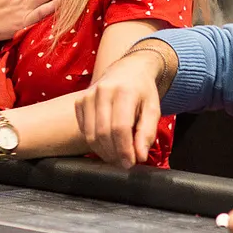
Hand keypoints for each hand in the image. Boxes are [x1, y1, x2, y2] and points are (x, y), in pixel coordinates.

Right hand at [75, 47, 164, 166]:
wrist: (127, 69)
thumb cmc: (142, 92)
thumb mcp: (153, 109)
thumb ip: (148, 133)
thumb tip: (140, 156)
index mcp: (124, 91)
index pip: (120, 127)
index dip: (124, 149)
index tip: (131, 163)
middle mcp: (102, 91)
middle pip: (103, 133)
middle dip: (114, 154)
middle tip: (124, 163)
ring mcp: (87, 96)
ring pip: (90, 135)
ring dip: (103, 151)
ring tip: (116, 156)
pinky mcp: (79, 101)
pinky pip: (84, 130)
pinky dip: (94, 142)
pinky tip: (107, 143)